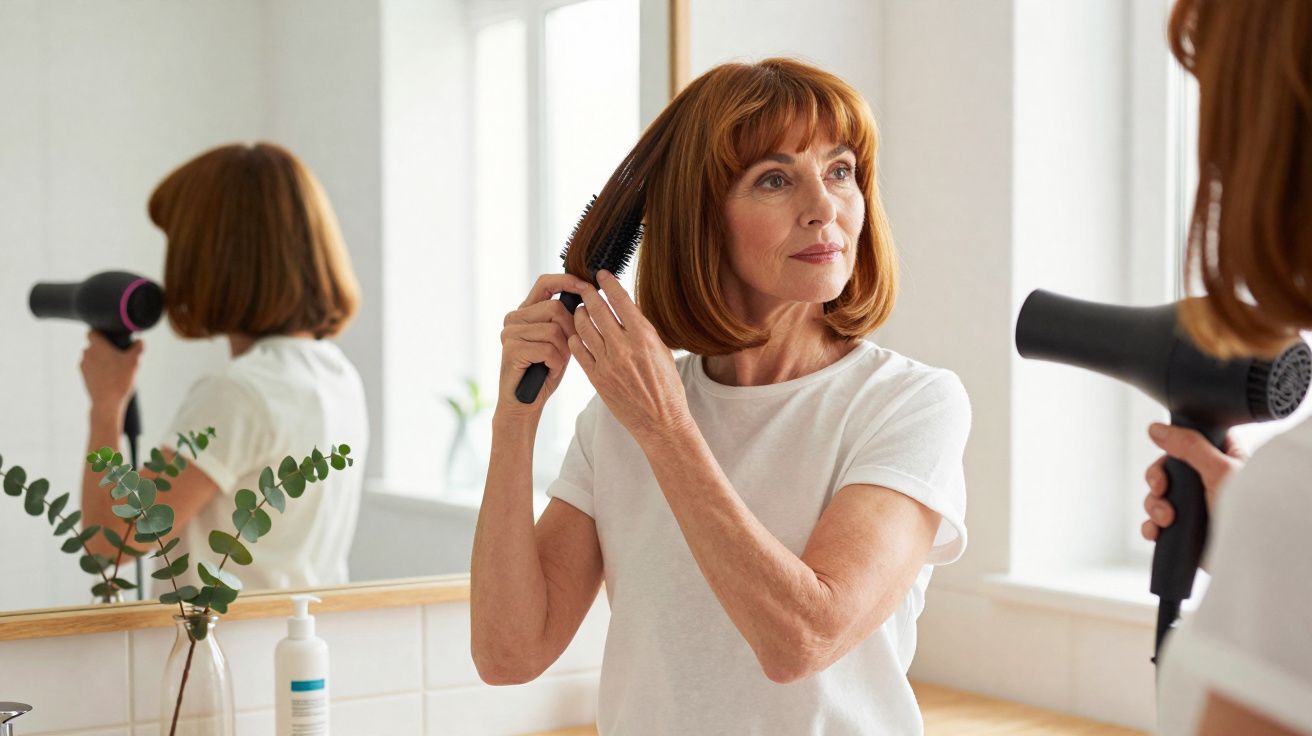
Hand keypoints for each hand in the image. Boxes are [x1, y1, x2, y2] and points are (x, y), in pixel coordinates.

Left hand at [80, 330, 142, 422]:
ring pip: (92, 357)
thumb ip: (138, 348)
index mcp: (97, 346)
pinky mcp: (84, 376)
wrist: (107, 402)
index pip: (92, 332)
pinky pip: (91, 367)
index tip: (110, 338)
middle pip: (94, 345)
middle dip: (104, 348)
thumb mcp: (134, 362)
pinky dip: (98, 369)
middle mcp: (87, 353)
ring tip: (115, 368)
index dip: (101, 333)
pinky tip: (109, 377)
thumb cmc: (119, 381)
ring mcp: (83, 365)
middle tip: (119, 356)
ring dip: (101, 359)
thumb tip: (140, 341)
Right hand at [496, 274, 587, 413]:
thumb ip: (566, 320)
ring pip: (553, 330)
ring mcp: (510, 333)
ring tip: (554, 363)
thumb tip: (587, 296)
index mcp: (526, 312)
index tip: (585, 286)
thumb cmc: (544, 372)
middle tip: (567, 351)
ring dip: (562, 350)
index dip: (566, 281)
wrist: (524, 403)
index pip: (545, 283)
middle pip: (555, 308)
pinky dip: (555, 363)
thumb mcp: (560, 341)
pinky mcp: (511, 349)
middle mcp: (514, 318)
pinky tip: (548, 370)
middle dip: (570, 330)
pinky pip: (547, 349)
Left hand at [569, 270, 691, 439]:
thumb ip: (643, 330)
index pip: (621, 301)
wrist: (661, 422)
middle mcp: (624, 348)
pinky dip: (575, 338)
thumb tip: (627, 308)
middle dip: (588, 294)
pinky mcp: (596, 378)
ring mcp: (607, 363)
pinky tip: (577, 335)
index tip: (601, 274)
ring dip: (579, 315)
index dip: (608, 284)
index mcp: (644, 338)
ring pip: (583, 328)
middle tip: (583, 287)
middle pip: (597, 310)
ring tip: (580, 311)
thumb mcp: (662, 352)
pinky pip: (578, 351)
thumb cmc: (667, 387)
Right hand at [1140, 423, 1246, 540]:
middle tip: (1161, 489)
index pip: (1191, 439)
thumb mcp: (1220, 471)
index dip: (1173, 445)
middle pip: (1167, 468)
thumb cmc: (1252, 516)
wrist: (1249, 559)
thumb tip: (1156, 429)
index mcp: (1223, 459)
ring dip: (1154, 506)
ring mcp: (1196, 505)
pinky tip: (1157, 531)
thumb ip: (1189, 446)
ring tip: (1167, 519)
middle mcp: (1208, 480)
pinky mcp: (1186, 528)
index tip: (1168, 457)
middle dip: (1157, 481)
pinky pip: (1156, 522)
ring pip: (1158, 496)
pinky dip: (1151, 526)